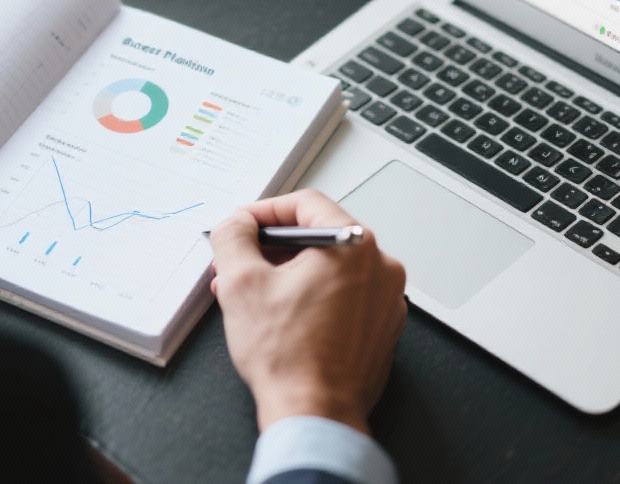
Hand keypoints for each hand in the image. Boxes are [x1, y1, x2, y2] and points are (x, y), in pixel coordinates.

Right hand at [209, 190, 406, 434]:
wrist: (315, 414)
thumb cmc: (288, 358)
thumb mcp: (241, 283)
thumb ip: (234, 237)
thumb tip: (236, 224)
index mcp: (354, 246)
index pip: (306, 204)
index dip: (264, 211)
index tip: (242, 226)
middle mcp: (380, 268)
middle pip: (318, 238)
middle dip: (270, 250)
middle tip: (238, 264)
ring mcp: (385, 301)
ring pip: (329, 269)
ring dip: (287, 275)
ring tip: (252, 297)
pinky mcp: (381, 329)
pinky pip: (343, 297)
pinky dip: (311, 298)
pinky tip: (280, 317)